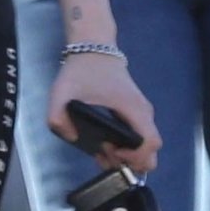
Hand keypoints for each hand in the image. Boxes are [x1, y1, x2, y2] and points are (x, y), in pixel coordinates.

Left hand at [47, 54, 160, 173]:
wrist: (93, 49)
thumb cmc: (82, 70)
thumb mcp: (62, 90)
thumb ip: (57, 115)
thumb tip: (71, 137)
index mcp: (133, 108)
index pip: (150, 143)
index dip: (134, 156)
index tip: (111, 150)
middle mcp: (143, 113)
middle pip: (152, 151)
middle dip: (131, 161)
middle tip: (106, 152)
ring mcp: (141, 114)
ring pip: (144, 146)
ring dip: (127, 156)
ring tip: (102, 149)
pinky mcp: (135, 114)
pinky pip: (138, 138)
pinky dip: (126, 148)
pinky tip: (105, 144)